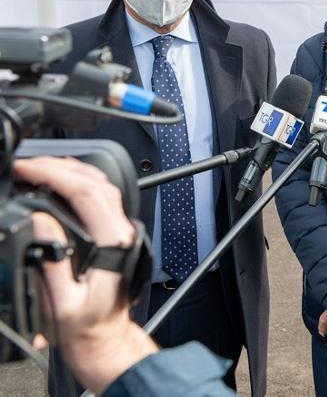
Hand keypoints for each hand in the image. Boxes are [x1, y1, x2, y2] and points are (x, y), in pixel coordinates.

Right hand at [15, 157, 156, 394]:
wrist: (105, 338)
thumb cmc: (87, 326)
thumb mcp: (61, 303)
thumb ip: (51, 263)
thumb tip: (40, 222)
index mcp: (112, 244)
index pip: (87, 192)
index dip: (55, 173)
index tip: (28, 169)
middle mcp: (120, 232)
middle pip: (96, 181)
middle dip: (59, 166)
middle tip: (28, 165)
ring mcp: (120, 231)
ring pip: (102, 185)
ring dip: (71, 170)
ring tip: (39, 169)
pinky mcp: (114, 234)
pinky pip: (101, 197)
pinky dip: (80, 182)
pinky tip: (60, 182)